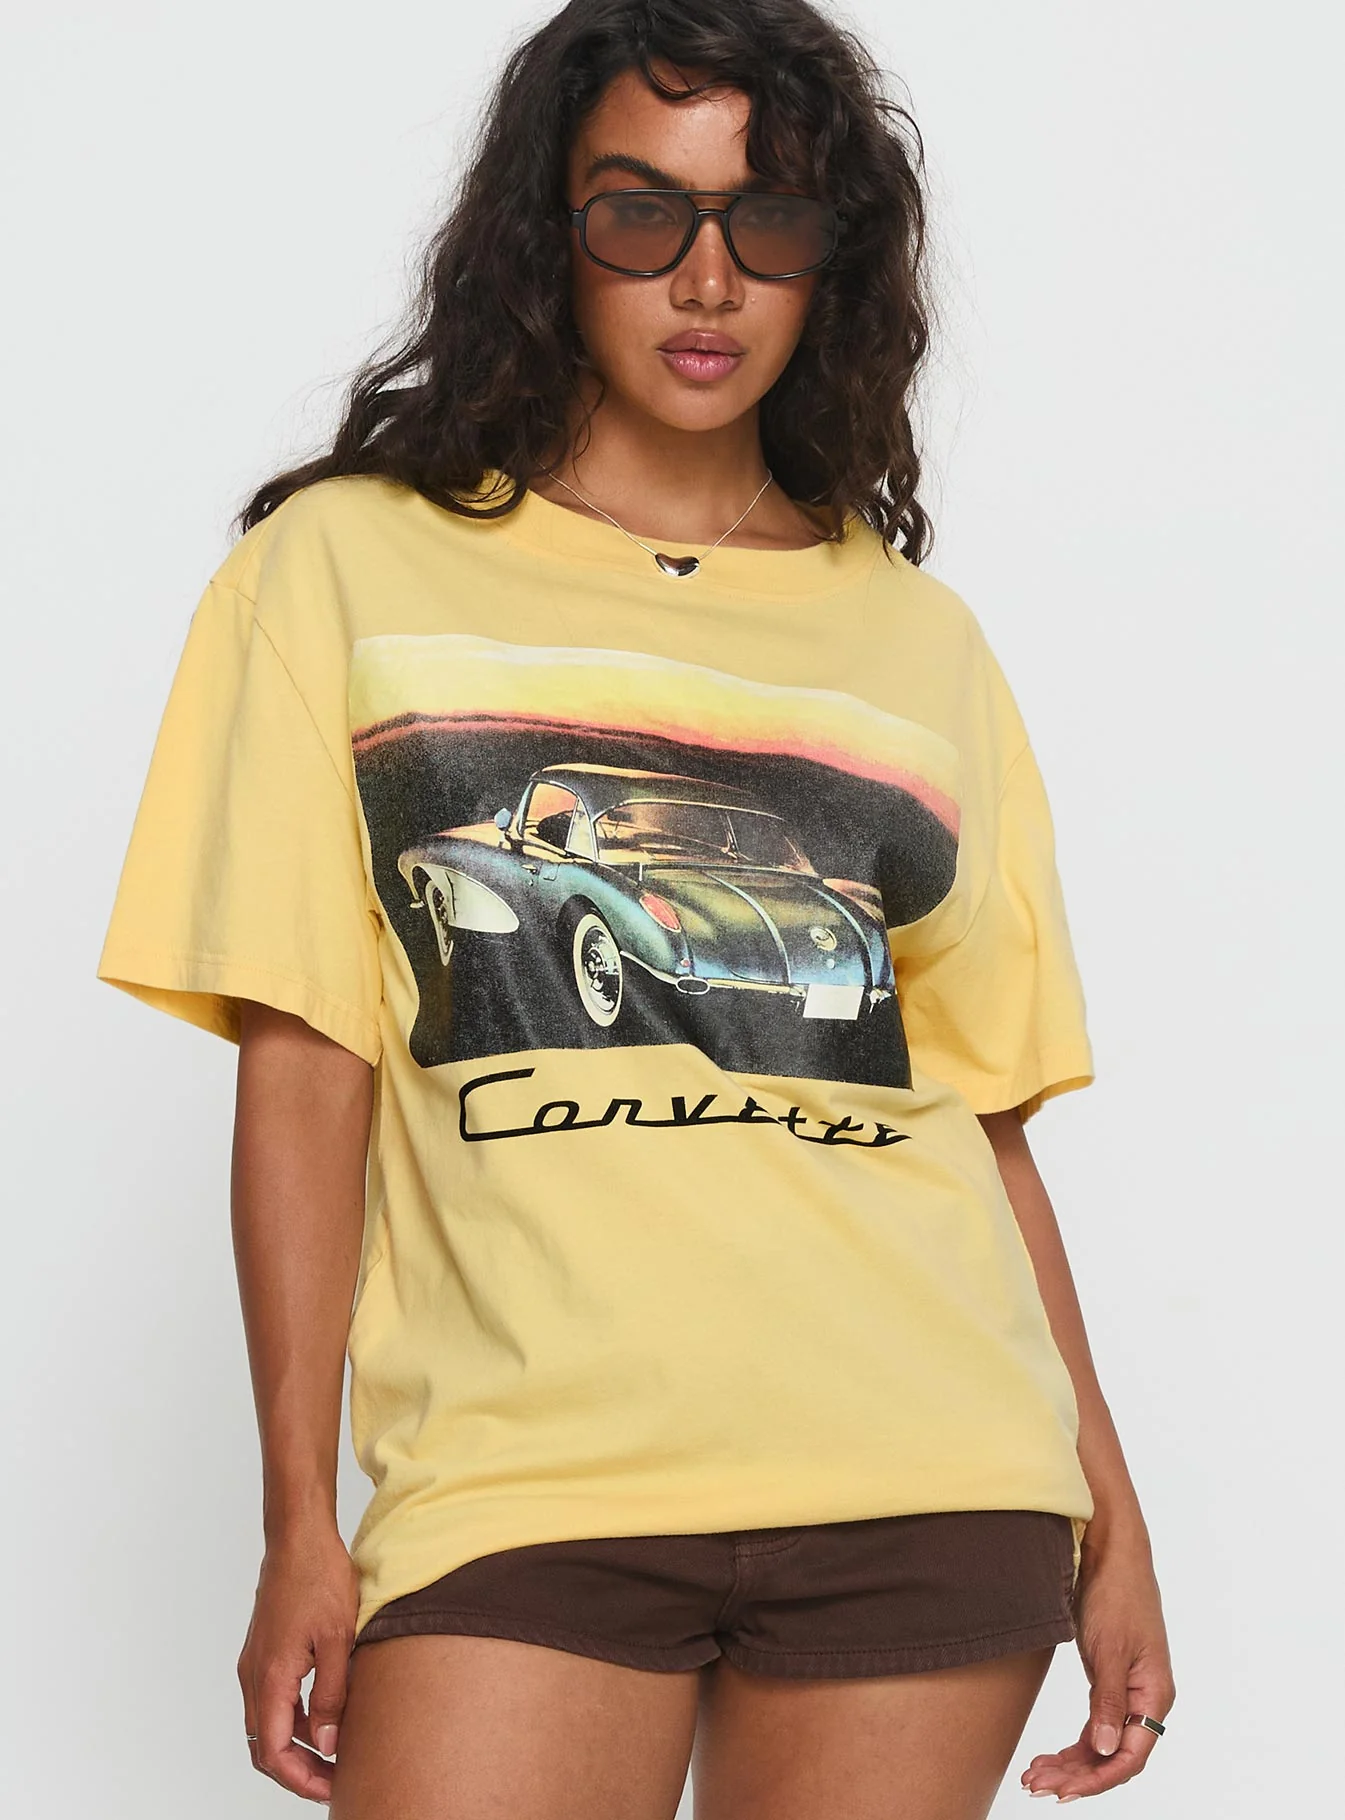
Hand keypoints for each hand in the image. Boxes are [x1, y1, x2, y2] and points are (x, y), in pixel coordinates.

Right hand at [236, 1520, 360, 1801]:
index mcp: (270, 1677)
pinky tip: (326, 1716)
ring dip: (297, 1746)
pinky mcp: (264, 1652)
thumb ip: (332, 1694)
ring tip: (336, 1753)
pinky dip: (294, 1719)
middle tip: (336, 1779)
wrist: (298, 1536)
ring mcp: (256, 1663)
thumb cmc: (319, 1577)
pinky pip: (272, 1700)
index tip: (332, 1788)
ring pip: (268, 1725)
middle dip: (298, 1771)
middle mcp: (254, 1675)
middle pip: (265, 1747)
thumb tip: (329, 1744)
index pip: (275, 1753)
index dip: (301, 1779)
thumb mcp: (338, 1638)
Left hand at [1021, 1530, 1175, 1801]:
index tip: (1064, 1791)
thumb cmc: (1116, 1594)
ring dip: (1071, 1762)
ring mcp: (1127, 1690)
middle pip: (1113, 1755)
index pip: (1131, 1756)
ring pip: (1102, 1743)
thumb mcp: (1108, 1648)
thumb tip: (1108, 1751)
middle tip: (1036, 1784)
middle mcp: (1144, 1699)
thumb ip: (1108, 1701)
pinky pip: (1095, 1724)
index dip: (1098, 1779)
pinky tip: (1051, 1755)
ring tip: (1035, 1775)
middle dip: (1077, 1775)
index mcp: (1154, 1695)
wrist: (1111, 1550)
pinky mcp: (1109, 1678)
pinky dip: (1074, 1742)